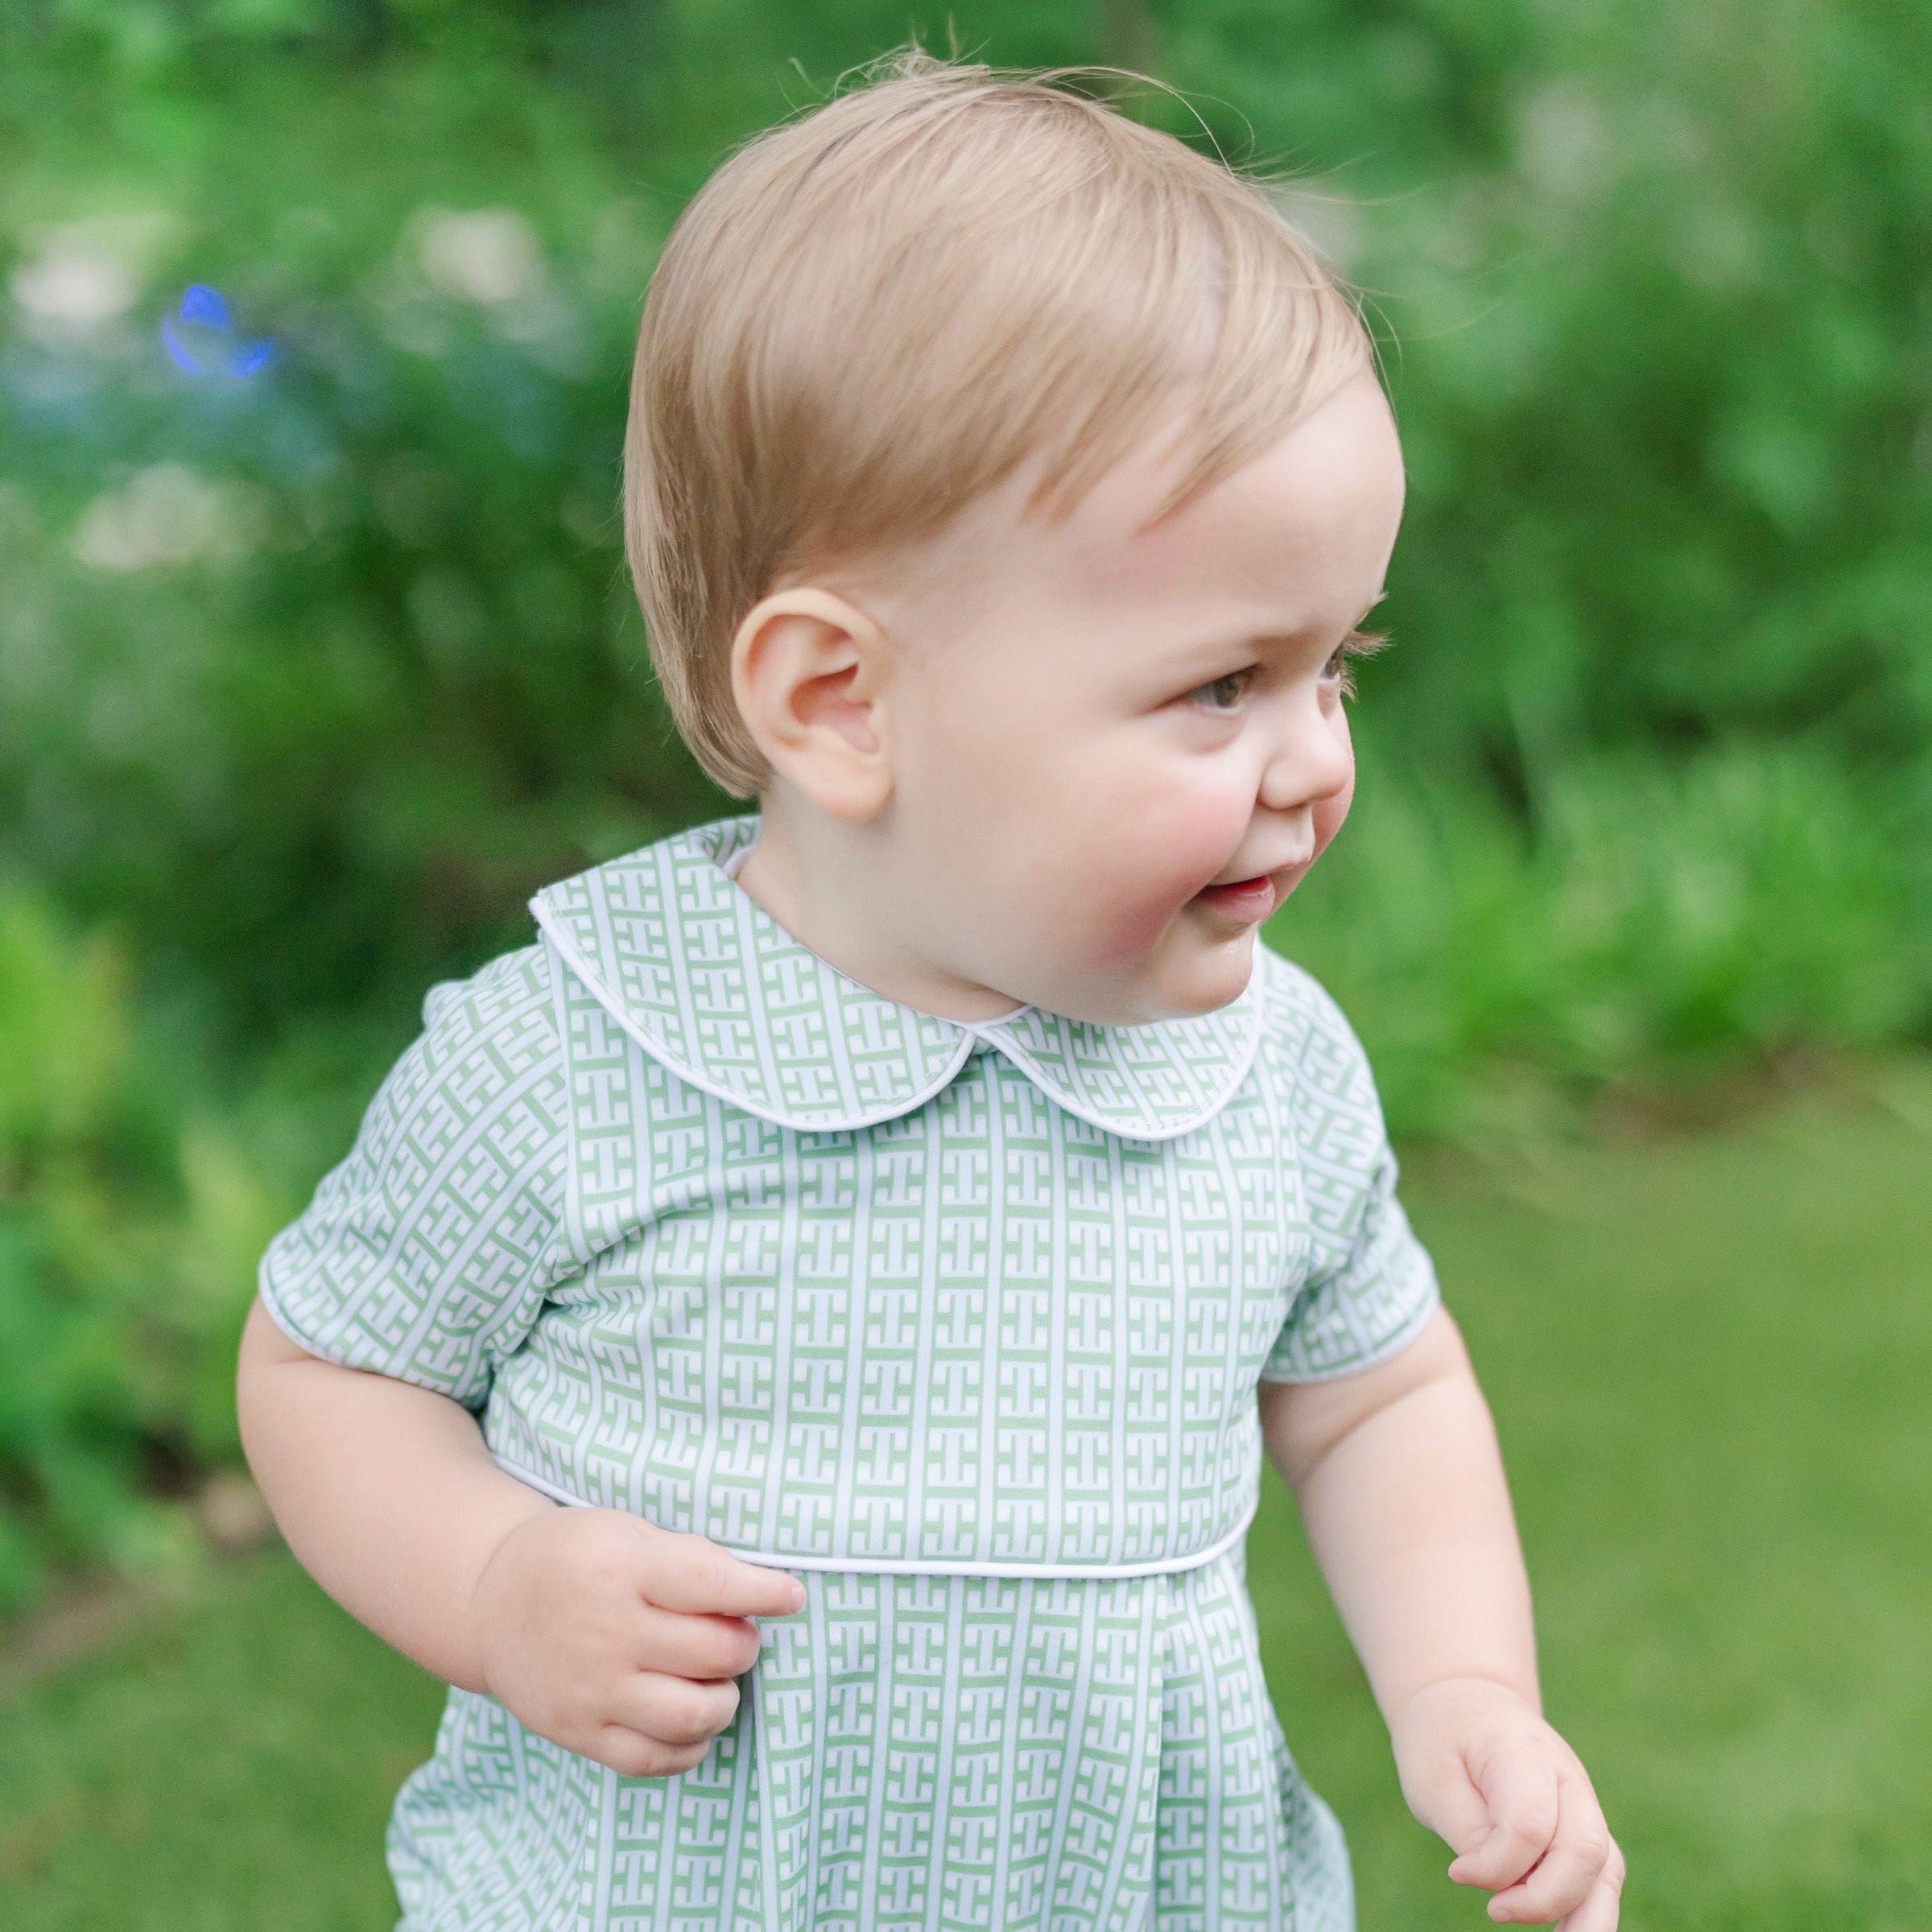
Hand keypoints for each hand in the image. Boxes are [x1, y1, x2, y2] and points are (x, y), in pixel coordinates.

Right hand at [468, 1505, 804, 1777]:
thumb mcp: (626, 1531)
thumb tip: (756, 1595)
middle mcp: (607, 1633)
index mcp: (621, 1569)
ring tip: (717, 1679)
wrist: (489, 1601)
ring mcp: (592, 1690)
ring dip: (726, 1699)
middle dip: (746, 1644)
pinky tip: (693, 1717)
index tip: (792, 1596)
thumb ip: (687, 1559)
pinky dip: (691, 1745)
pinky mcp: (579, 1733)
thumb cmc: (577, 1557)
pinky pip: (655, 1759)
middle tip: (741, 1635)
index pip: (710, 1583)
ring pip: (693, 1715)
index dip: (763, 1592)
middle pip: (713, 1653)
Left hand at [1391, 1676, 1623, 1928]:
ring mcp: (1582, 1800)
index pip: (1529, 1822)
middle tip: (1495, 1911)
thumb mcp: (1431, 1779)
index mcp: (1522, 1749)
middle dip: (1546, 1897)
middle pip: (1585, 1848)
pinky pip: (1602, 1873)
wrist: (1467, 1702)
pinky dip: (1590, 1909)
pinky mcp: (1583, 1824)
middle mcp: (1566, 1775)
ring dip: (1588, 1917)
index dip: (1496, 1864)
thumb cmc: (1442, 1740)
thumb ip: (1469, 1833)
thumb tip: (1504, 1887)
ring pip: (1607, 1866)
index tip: (1457, 1873)